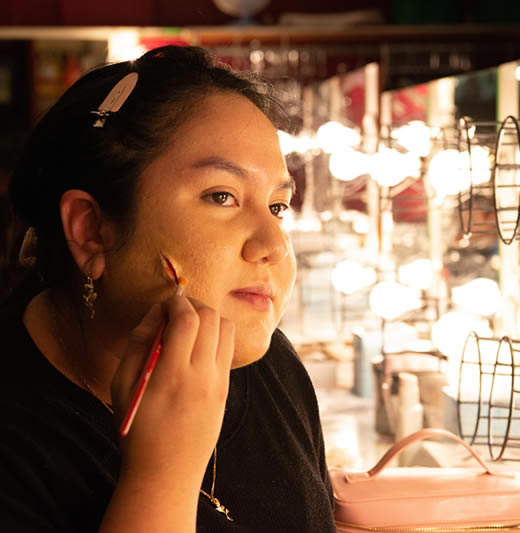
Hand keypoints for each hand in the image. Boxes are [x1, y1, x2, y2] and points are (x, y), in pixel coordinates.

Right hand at [111, 294, 234, 484]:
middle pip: (211, 317)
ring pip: (227, 330)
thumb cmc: (137, 431)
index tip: (164, 304)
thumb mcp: (122, 386)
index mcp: (172, 374)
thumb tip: (156, 313)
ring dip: (209, 318)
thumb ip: (138, 343)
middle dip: (193, 305)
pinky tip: (197, 347)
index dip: (175, 303)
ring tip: (189, 327)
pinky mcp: (227, 390)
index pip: (186, 319)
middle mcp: (203, 375)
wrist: (166, 473)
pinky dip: (216, 337)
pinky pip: (228, 350)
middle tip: (175, 312)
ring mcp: (219, 383)